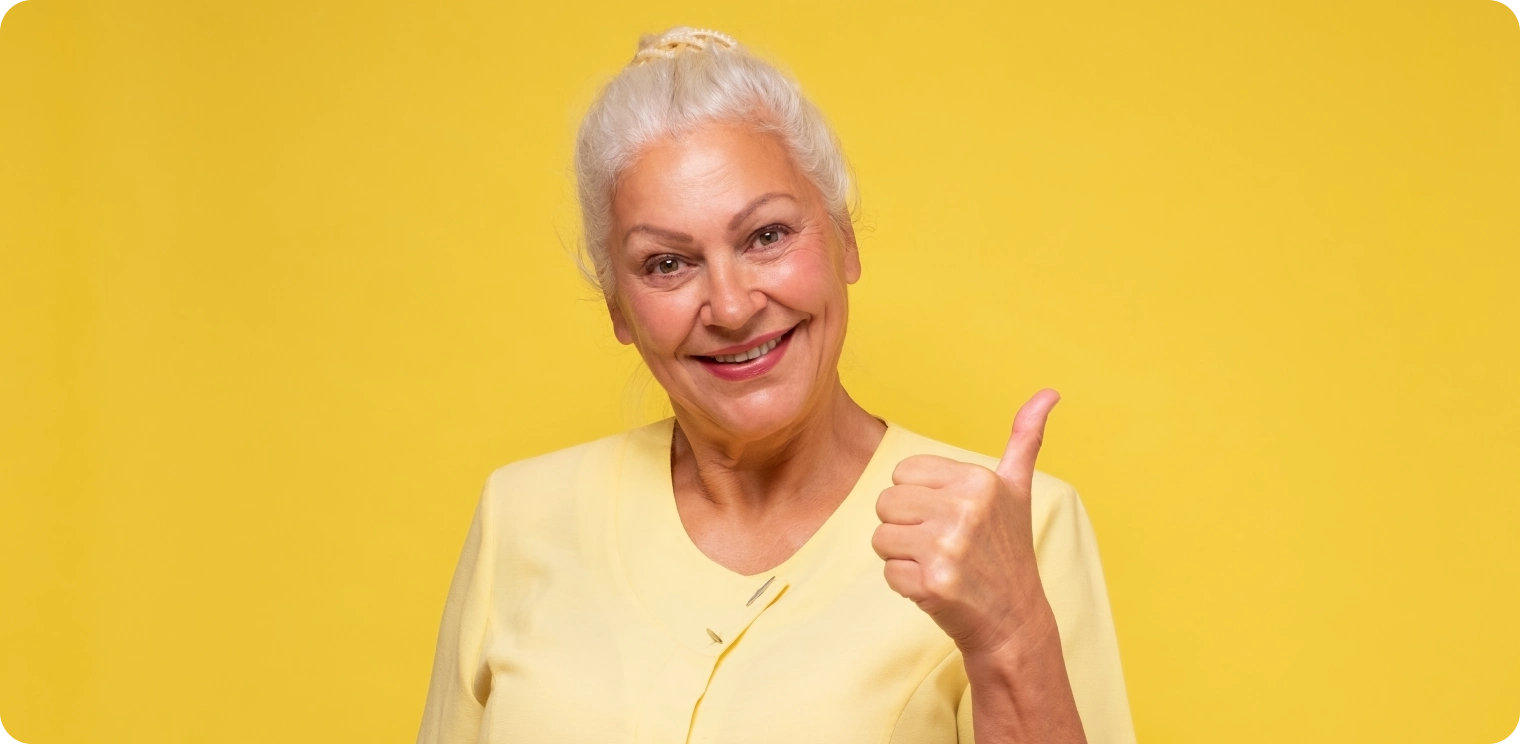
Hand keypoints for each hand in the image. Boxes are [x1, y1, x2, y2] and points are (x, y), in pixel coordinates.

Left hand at [872, 389, 1060, 655]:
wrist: (1014, 619)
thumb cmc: (1007, 550)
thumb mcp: (1018, 490)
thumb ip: (1025, 439)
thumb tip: (1050, 392)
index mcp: (980, 480)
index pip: (902, 473)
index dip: (918, 499)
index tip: (950, 519)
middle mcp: (966, 509)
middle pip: (886, 503)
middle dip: (906, 527)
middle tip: (942, 546)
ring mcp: (949, 547)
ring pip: (880, 537)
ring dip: (902, 557)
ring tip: (938, 565)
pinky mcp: (933, 582)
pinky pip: (887, 573)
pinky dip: (905, 586)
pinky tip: (936, 589)